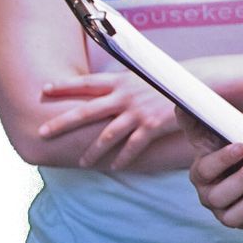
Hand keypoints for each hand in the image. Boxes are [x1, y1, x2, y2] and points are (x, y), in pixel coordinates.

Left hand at [38, 71, 179, 167]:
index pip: (86, 83)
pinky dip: (123, 158)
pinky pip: (133, 146)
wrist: (200, 84)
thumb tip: (115, 88)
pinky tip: (114, 167)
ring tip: (80, 163)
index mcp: (121, 81)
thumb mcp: (147, 74)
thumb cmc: (174, 80)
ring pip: (107, 135)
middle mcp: (125, 96)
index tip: (43, 90)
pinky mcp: (152, 126)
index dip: (63, 86)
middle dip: (62, 123)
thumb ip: (128, 83)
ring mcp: (137, 112)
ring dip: (91, 151)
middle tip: (42, 132)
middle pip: (86, 111)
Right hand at [185, 111, 242, 228]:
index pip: (205, 169)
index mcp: (200, 174)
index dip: (222, 159)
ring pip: (236, 215)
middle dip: (242, 180)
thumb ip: (198, 121)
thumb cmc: (233, 147)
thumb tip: (179, 106)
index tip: (242, 145)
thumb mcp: (217, 133)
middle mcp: (209, 197)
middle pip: (219, 196)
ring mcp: (227, 213)